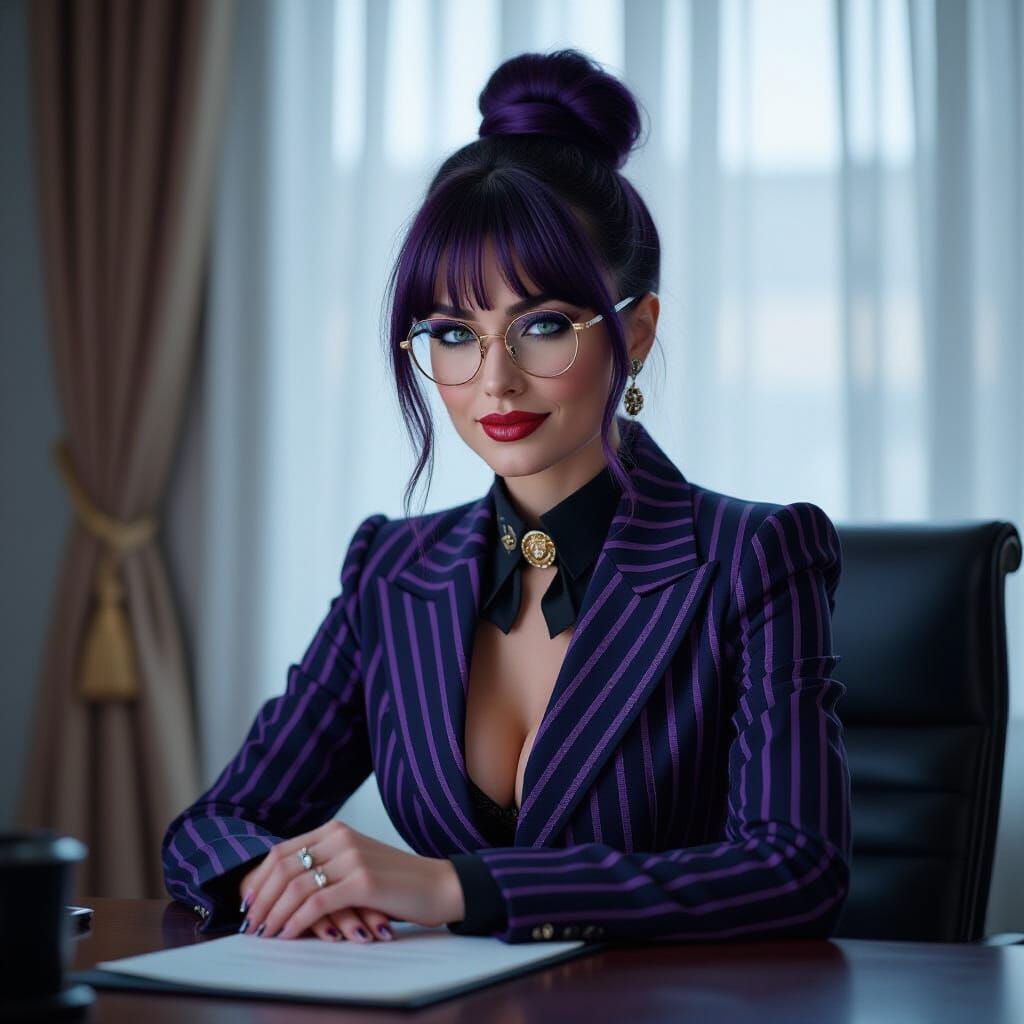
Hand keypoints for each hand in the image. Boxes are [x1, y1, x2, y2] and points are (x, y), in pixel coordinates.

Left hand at [237, 820, 464, 942]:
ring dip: (274, 914)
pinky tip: (289, 934)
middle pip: (283, 868)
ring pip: (295, 887)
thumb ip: (326, 864)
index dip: (258, 879)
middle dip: (260, 899)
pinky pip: (316, 903)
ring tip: (266, 934)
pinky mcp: (363, 882)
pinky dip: (296, 922)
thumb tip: (282, 890)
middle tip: (251, 924)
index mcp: (336, 830)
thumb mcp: (356, 862)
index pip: (281, 851)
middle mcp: (341, 837)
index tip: (247, 904)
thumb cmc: (396, 880)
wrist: (438, 884)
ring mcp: (352, 857)